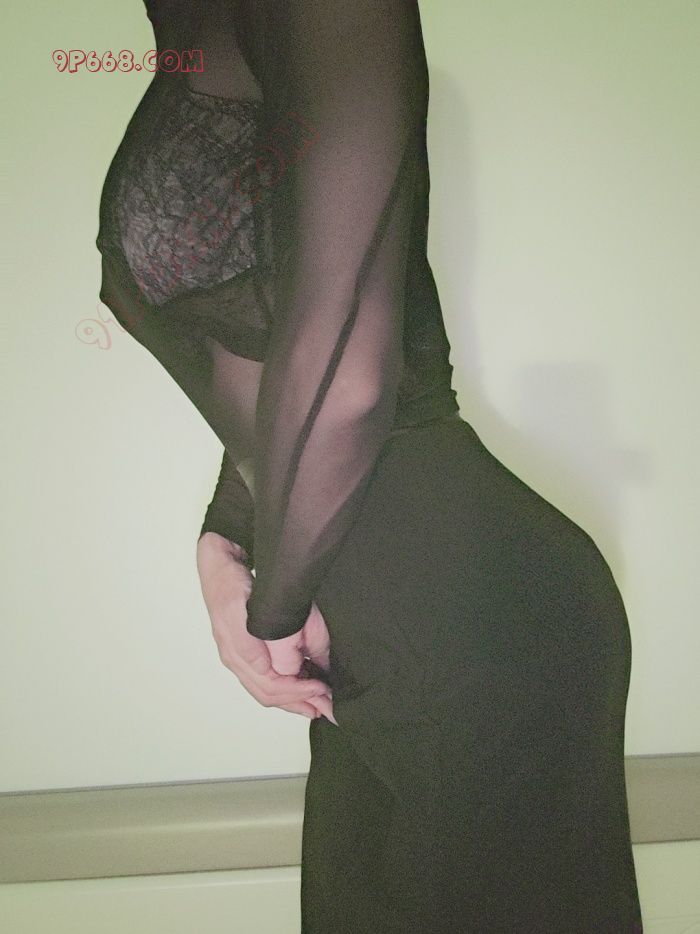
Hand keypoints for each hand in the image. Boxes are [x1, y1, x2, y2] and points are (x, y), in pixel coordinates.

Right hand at [196, 532, 330, 716]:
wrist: (218, 568)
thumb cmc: (231, 585)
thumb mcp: (245, 610)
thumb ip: (260, 642)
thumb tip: (275, 670)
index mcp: (237, 654)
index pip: (271, 688)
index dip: (299, 692)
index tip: (321, 689)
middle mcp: (237, 660)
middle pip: (269, 695)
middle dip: (299, 703)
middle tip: (326, 706)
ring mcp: (239, 657)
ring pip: (267, 692)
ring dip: (293, 700)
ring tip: (316, 704)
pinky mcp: (245, 651)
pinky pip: (264, 681)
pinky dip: (285, 689)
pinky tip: (301, 687)